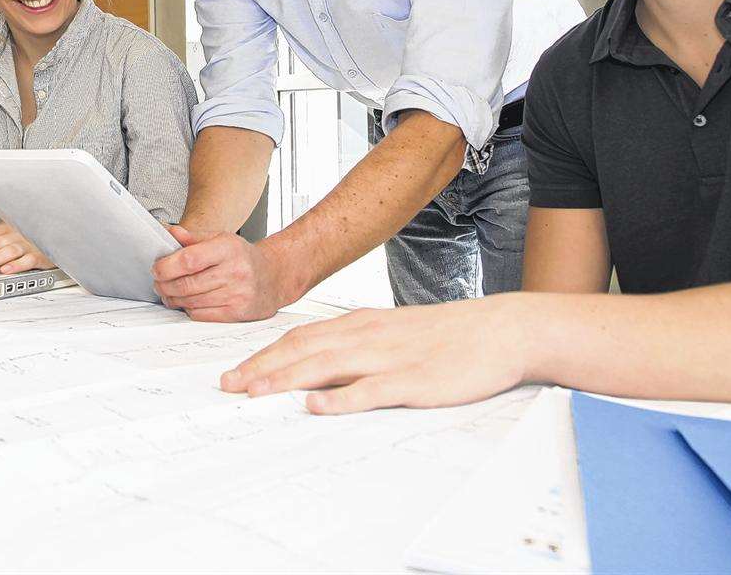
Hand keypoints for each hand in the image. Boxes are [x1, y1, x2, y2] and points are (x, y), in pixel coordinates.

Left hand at [0, 223, 52, 273]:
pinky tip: (6, 270)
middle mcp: (16, 233)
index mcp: (6, 227)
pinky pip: (27, 259)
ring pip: (7, 251)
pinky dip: (16, 265)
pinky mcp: (41, 254)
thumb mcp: (10, 237)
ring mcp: (29, 243)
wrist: (59, 235)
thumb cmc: (32, 238)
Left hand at [151, 225, 289, 321]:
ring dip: (173, 299)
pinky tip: (186, 303)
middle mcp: (235, 271)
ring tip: (168, 293)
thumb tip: (168, 232)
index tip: (157, 268)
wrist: (274, 276)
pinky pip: (202, 315)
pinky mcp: (238, 312)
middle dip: (165, 285)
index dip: (167, 266)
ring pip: (192, 301)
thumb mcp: (221, 239)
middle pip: (187, 284)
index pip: (189, 259)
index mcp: (228, 248)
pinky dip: (188, 309)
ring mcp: (237, 294)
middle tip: (158, 283)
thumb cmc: (242, 257)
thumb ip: (193, 238)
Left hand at [218, 294, 530, 412]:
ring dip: (286, 379)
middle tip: (228, 385)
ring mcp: (389, 357)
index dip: (265, 355)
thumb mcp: (394, 332)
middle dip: (262, 367)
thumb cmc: (448, 335)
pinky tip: (316, 406)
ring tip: (254, 391)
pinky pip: (370, 389)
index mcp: (360, 324)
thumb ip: (358, 346)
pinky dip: (340, 398)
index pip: (300, 338)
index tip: (237, 372)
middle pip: (302, 349)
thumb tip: (321, 370)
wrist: (501, 330)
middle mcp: (367, 336)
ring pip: (326, 366)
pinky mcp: (413, 380)